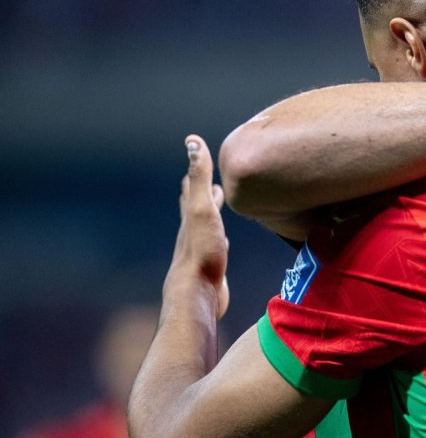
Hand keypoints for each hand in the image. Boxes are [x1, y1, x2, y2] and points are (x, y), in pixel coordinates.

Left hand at [170, 135, 229, 318]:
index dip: (195, 169)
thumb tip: (192, 141)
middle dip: (202, 190)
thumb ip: (200, 178)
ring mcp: (200, 250)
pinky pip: (215, 246)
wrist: (198, 296)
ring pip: (205, 226)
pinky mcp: (209, 269)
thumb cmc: (201, 252)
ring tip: (218, 205)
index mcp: (191, 216)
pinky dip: (219, 237)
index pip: (191, 187)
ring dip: (211, 213)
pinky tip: (222, 243)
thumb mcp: (202, 209)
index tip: (198, 151)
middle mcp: (192, 231)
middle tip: (210, 177)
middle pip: (195, 205)